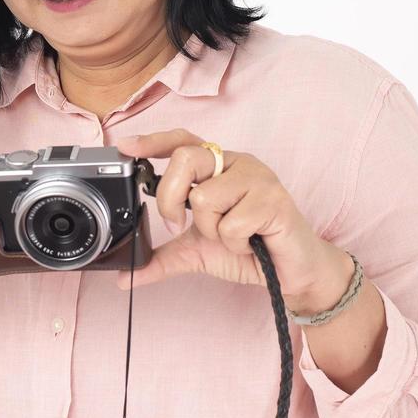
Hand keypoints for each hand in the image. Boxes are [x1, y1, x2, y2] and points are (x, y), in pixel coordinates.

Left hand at [114, 129, 343, 301]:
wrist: (291, 275)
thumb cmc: (249, 252)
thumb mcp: (196, 252)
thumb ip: (163, 258)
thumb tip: (126, 277)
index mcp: (218, 167)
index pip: (183, 141)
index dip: (154, 141)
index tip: (127, 147)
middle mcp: (236, 163)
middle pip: (186, 160)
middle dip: (171, 200)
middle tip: (179, 225)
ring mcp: (258, 178)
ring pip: (205, 198)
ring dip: (212, 231)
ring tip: (234, 237)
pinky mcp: (275, 199)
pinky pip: (232, 223)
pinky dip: (236, 244)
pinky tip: (253, 243)